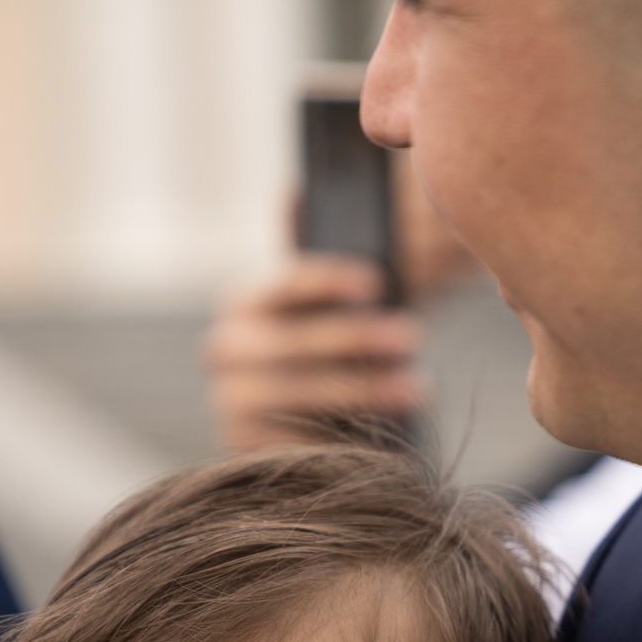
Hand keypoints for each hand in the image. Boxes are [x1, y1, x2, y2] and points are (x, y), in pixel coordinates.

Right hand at [202, 256, 428, 451]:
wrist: (307, 427)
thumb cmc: (332, 351)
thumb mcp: (328, 304)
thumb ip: (316, 256)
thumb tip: (297, 191)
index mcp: (243, 304)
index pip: (283, 284)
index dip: (327, 280)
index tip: (377, 282)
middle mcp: (224, 351)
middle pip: (292, 343)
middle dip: (356, 339)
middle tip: (412, 336)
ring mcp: (230, 404)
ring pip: (299, 396)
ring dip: (363, 390)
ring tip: (418, 387)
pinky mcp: (245, 451)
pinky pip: (297, 445)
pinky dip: (345, 439)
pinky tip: (390, 433)